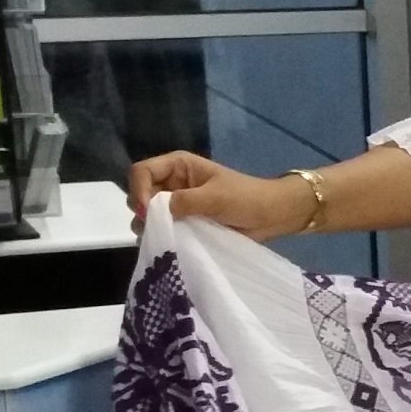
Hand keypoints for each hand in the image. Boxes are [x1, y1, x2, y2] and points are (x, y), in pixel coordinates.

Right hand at [128, 152, 316, 239]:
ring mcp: (177, 204)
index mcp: (178, 166)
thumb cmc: (247, 198)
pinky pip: (164, 228)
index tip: (145, 212)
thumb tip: (152, 212)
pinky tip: (167, 245)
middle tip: (154, 229)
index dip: (138, 190)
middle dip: (141, 211)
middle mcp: (172, 182)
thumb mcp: (215, 197)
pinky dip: (162, 236)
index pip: (141, 172)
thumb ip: (184, 202)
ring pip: (147, 214)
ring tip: (162, 239)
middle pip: (139, 194)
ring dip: (150, 227)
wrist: (273, 215)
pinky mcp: (185, 222)